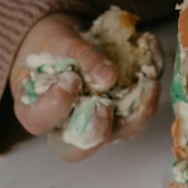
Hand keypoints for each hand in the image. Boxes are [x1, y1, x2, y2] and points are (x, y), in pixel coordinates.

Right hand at [9, 13, 160, 160]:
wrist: (66, 41)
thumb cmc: (50, 43)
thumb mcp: (57, 39)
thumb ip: (79, 55)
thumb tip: (108, 77)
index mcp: (34, 109)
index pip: (39, 121)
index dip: (55, 105)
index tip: (70, 79)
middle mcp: (65, 126)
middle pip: (80, 147)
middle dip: (97, 129)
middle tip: (104, 104)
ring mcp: (95, 123)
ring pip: (117, 134)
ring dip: (137, 114)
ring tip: (148, 86)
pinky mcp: (119, 115)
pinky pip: (137, 115)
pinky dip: (148, 96)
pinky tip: (152, 74)